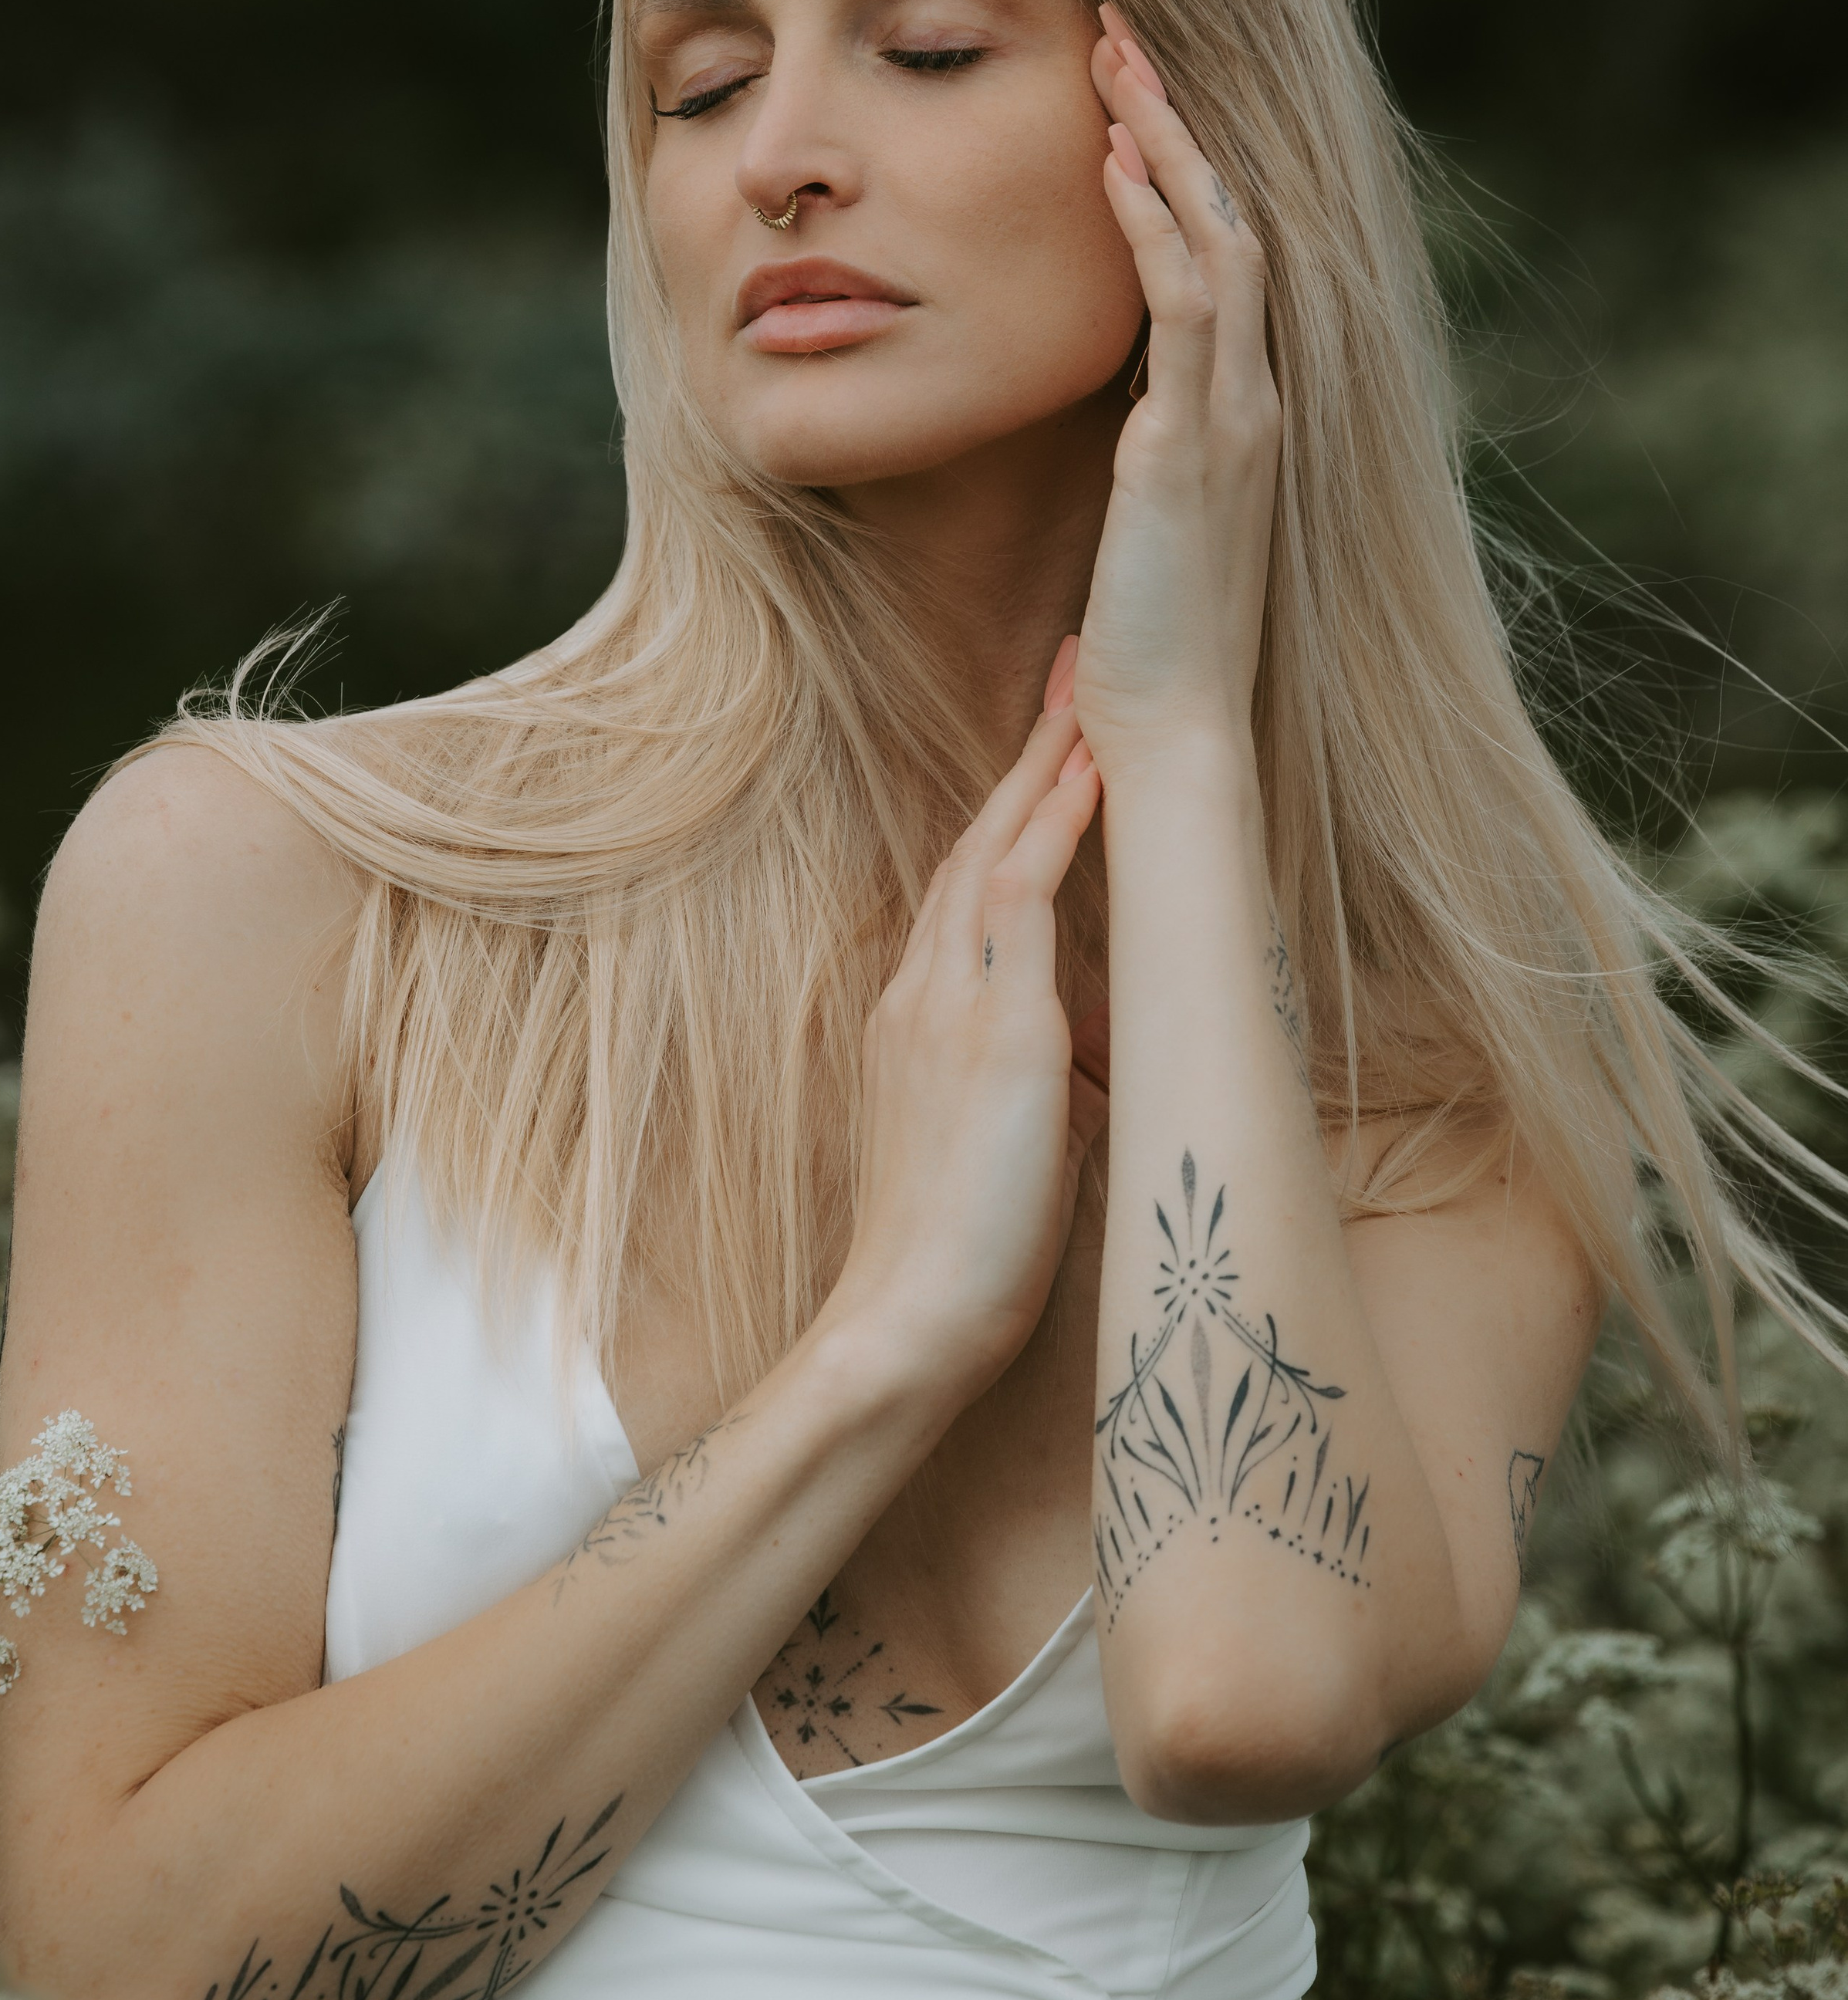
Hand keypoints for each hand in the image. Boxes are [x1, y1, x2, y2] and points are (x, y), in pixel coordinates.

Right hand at [830, 670, 1106, 1401]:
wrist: (903, 1329)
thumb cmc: (957, 1260)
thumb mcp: (1005, 1143)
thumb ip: (1043, 1078)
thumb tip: (1096, 1047)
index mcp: (920, 1018)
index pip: (972, 885)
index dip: (1013, 809)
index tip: (1053, 743)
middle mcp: (922, 993)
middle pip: (978, 842)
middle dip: (1030, 753)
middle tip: (1071, 670)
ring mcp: (948, 1007)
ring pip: (994, 853)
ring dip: (1045, 767)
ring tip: (1090, 693)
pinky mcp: (991, 1036)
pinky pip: (1019, 905)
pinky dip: (1054, 831)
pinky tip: (1089, 776)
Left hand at [1073, 3, 1282, 776]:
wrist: (1181, 731)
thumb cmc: (1151, 641)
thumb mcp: (1149, 518)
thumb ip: (1146, 450)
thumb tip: (1116, 416)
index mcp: (1240, 411)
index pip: (1224, 255)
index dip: (1182, 164)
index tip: (1127, 93)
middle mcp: (1255, 398)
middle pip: (1231, 218)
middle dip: (1177, 118)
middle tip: (1121, 29)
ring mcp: (1235, 416)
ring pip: (1218, 238)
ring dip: (1164, 140)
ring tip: (1113, 55)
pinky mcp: (1194, 444)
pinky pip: (1186, 307)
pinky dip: (1151, 224)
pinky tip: (1110, 160)